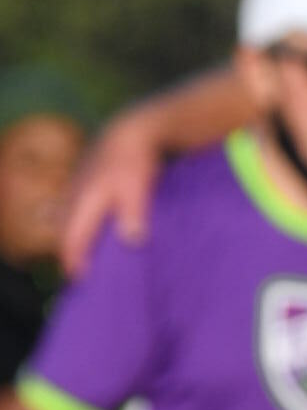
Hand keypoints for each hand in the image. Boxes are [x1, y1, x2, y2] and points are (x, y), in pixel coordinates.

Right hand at [60, 110, 167, 274]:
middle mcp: (75, 194)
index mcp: (85, 201)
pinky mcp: (83, 177)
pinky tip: (85, 225)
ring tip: (83, 253)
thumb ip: (134, 216)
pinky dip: (76, 219)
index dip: (73, 260)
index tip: (80, 279)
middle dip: (70, 251)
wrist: (131, 129)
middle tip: (79, 273)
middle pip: (64, 229)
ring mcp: (76, 184)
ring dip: (71, 235)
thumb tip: (132, 240)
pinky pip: (72, 204)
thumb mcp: (138, 190)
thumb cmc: (135, 162)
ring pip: (65, 216)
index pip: (70, 238)